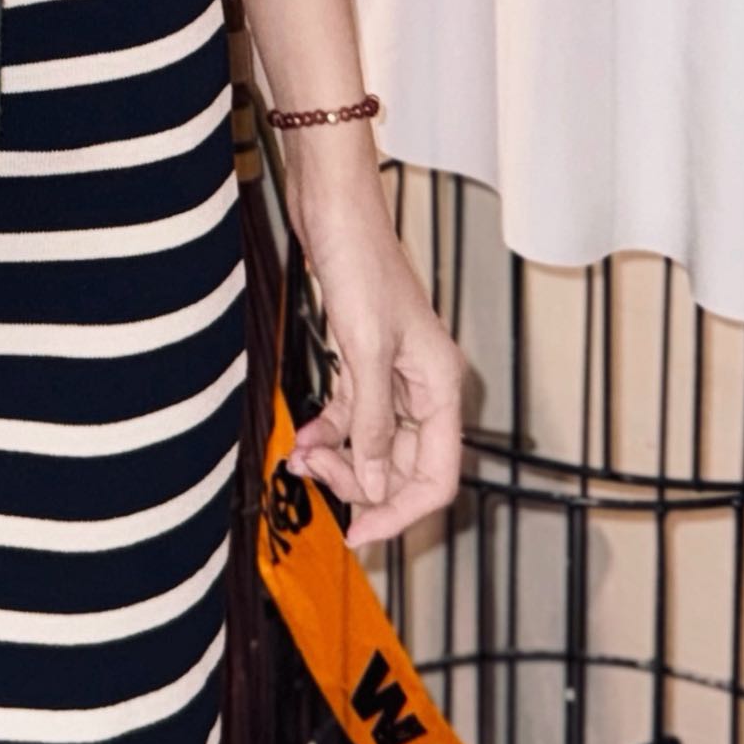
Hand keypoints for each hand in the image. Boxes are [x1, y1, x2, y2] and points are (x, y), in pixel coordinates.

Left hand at [284, 149, 463, 549]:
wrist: (333, 210)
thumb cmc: (360, 264)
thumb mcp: (365, 351)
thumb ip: (373, 423)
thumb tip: (378, 487)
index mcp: (441, 387)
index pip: (437, 476)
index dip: (400, 511)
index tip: (361, 533)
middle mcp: (424, 386)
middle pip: (404, 465)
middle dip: (360, 481)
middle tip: (314, 476)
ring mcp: (394, 374)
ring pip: (375, 442)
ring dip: (340, 459)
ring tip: (301, 459)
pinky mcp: (364, 359)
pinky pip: (353, 414)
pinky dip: (329, 431)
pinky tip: (305, 440)